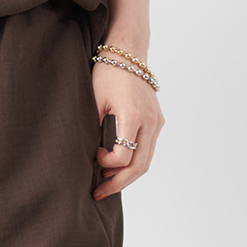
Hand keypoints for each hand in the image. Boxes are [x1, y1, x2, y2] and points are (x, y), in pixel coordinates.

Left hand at [92, 62, 163, 197]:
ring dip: (127, 175)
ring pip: (146, 161)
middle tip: (99, 193)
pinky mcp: (157, 121)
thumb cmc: (107, 73)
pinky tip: (118, 167)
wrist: (128, 53)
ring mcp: (157, 122)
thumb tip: (90, 157)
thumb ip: (94, 129)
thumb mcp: (94, 100)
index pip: (122, 156)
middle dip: (118, 183)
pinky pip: (148, 150)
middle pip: (139, 166)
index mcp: (133, 115)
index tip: (93, 156)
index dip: (105, 163)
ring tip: (107, 184)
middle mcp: (150, 121)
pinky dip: (134, 162)